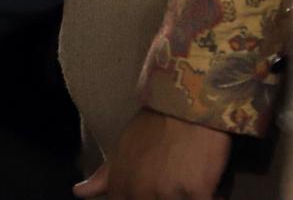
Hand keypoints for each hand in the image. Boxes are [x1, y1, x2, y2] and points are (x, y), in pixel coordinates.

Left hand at [74, 110, 231, 199]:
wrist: (184, 102)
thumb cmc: (153, 123)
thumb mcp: (123, 147)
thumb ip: (104, 175)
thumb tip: (78, 193)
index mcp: (121, 189)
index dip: (145, 199)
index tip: (163, 189)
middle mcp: (140, 194)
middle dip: (171, 197)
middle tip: (180, 182)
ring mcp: (168, 195)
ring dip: (190, 197)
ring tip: (197, 184)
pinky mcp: (196, 193)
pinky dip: (214, 197)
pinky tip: (214, 189)